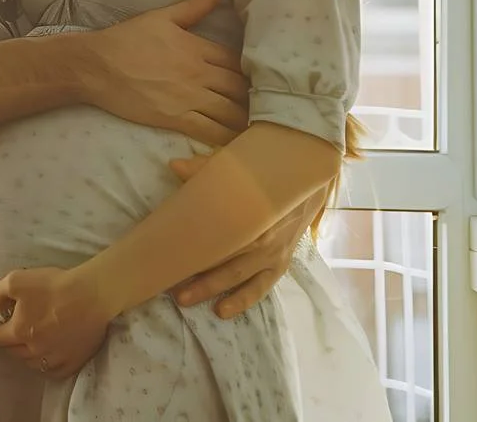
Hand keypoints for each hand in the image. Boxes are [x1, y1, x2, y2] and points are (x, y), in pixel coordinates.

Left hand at [0, 267, 111, 378]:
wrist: (92, 295)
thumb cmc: (54, 286)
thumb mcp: (17, 280)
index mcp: (19, 331)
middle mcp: (35, 349)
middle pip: (14, 351)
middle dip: (7, 342)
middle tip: (7, 334)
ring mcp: (55, 358)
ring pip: (33, 363)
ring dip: (25, 355)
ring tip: (25, 346)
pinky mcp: (74, 360)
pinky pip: (55, 371)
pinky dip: (47, 367)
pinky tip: (46, 359)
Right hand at [80, 0, 248, 146]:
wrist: (94, 66)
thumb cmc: (125, 40)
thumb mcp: (162, 17)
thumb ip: (195, 4)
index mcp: (198, 48)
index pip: (239, 62)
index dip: (252, 73)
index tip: (257, 82)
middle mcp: (199, 73)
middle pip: (241, 89)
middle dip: (253, 99)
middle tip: (261, 108)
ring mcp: (188, 97)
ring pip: (231, 113)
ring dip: (246, 121)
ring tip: (255, 129)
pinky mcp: (175, 118)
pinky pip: (210, 131)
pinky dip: (226, 138)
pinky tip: (235, 144)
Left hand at [165, 152, 326, 317]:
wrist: (309, 184)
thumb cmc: (266, 176)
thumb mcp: (240, 165)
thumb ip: (207, 167)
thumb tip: (174, 165)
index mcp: (252, 211)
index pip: (217, 231)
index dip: (193, 244)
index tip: (166, 254)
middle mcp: (264, 236)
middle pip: (226, 258)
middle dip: (199, 274)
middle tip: (171, 286)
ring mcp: (274, 253)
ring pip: (240, 276)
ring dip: (213, 289)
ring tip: (186, 300)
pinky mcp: (281, 264)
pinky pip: (261, 287)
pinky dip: (243, 300)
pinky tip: (222, 311)